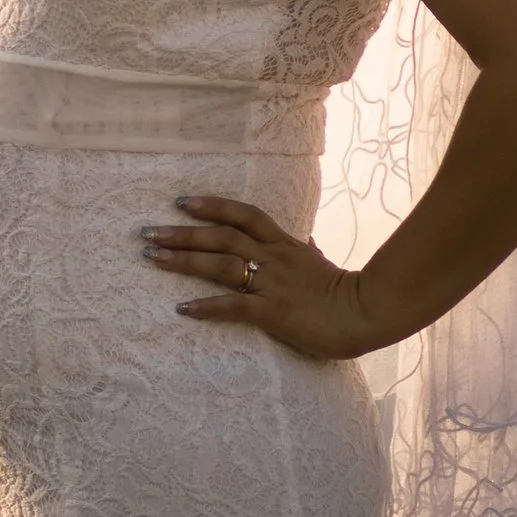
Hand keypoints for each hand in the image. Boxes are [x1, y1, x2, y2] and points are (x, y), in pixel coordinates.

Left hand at [142, 196, 374, 363]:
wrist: (369, 314)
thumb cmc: (346, 292)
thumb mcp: (322, 264)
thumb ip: (308, 251)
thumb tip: (306, 240)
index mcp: (284, 245)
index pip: (243, 215)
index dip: (212, 205)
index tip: (181, 202)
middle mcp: (273, 258)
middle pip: (221, 237)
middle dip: (182, 233)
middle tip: (147, 232)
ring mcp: (272, 283)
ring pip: (221, 265)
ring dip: (184, 261)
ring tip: (152, 258)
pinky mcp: (274, 312)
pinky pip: (234, 306)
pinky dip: (207, 306)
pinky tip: (183, 308)